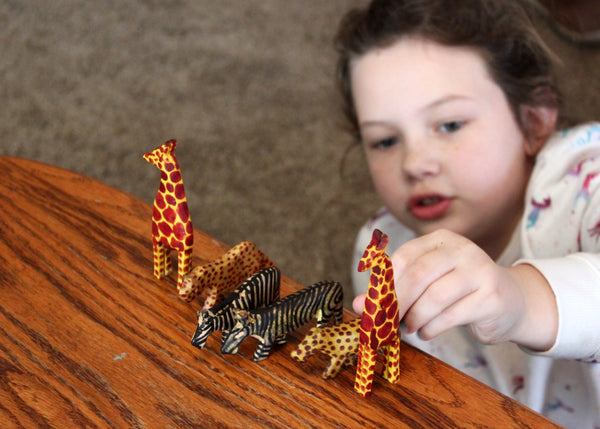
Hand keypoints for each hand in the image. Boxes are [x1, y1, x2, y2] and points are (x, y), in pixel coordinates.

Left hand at [353, 229, 557, 350]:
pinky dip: (433, 328)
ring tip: (411, 327)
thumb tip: (358, 304)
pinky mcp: (492, 296)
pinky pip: (453, 315)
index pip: (405, 256)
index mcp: (441, 240)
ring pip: (436, 296)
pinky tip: (427, 332)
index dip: (386, 282)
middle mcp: (462, 249)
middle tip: (390, 321)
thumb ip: (395, 290)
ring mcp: (480, 271)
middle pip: (420, 274)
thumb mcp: (427, 283)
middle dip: (399, 302)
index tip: (375, 304)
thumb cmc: (459, 291)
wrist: (511, 302)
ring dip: (416, 318)